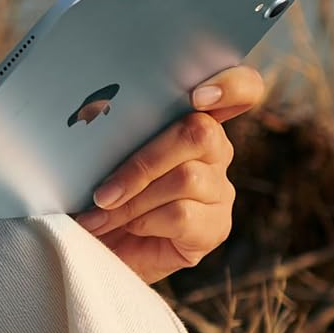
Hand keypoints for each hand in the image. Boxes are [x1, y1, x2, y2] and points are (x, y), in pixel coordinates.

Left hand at [72, 61, 264, 283]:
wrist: (102, 248)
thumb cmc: (101, 192)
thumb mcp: (103, 154)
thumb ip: (115, 128)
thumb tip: (92, 107)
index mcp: (191, 118)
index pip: (241, 87)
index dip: (231, 84)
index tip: (197, 95)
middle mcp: (216, 150)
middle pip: (199, 133)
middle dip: (142, 163)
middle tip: (102, 192)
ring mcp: (220, 189)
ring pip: (185, 177)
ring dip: (133, 199)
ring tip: (100, 213)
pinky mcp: (216, 226)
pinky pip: (182, 215)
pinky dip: (143, 221)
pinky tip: (125, 227)